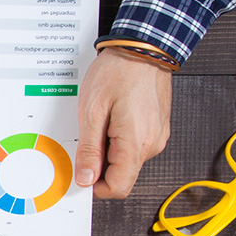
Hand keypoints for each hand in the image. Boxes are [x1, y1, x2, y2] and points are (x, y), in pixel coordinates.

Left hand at [75, 48, 171, 197]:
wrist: (143, 47)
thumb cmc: (118, 73)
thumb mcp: (92, 113)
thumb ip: (90, 150)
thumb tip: (85, 179)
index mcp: (137, 143)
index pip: (118, 188)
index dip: (95, 187)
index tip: (79, 174)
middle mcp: (152, 144)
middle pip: (121, 175)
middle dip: (99, 165)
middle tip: (84, 141)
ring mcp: (156, 136)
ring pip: (126, 160)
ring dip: (107, 150)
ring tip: (98, 123)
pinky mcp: (155, 127)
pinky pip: (133, 145)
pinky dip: (117, 139)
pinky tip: (109, 119)